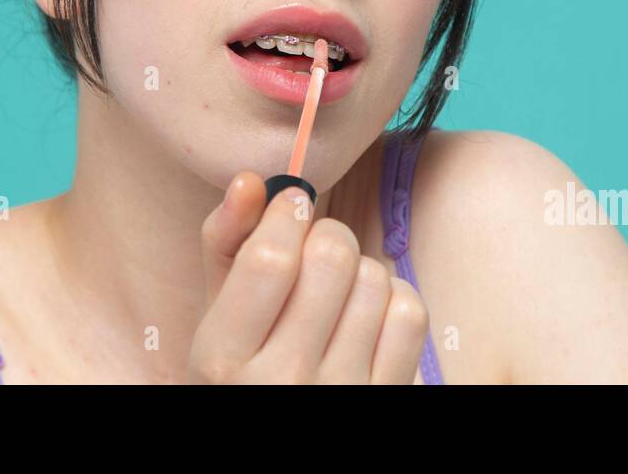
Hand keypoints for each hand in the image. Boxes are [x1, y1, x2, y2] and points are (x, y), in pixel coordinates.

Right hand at [189, 171, 430, 383]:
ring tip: (339, 291)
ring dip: (360, 270)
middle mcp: (282, 384)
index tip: (293, 204)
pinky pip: (409, 314)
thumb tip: (250, 180)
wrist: (285, 446)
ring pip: (375, 280)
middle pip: (331, 259)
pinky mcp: (387, 399)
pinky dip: (393, 298)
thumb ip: (225, 245)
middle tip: (316, 249)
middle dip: (327, 236)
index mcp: (223, 360)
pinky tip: (369, 314)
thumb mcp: (218, 320)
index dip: (287, 213)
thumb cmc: (248, 372)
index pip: (271, 259)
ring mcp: (341, 396)